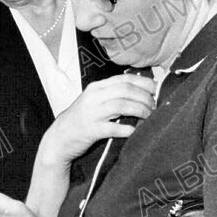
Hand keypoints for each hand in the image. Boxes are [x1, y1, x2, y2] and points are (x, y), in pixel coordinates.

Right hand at [40, 73, 156, 165]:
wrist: (60, 137)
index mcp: (97, 87)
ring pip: (121, 105)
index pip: (125, 79)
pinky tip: (134, 131)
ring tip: (149, 116)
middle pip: (126, 90)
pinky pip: (114, 128)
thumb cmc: (81, 119)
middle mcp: (94, 97)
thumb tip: (141, 92)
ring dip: (140, 110)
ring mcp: (92, 113)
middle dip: (145, 97)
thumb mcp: (94, 101)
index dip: (144, 83)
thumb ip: (113, 94)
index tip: (156, 90)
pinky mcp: (91, 130)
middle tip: (154, 106)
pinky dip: (127, 129)